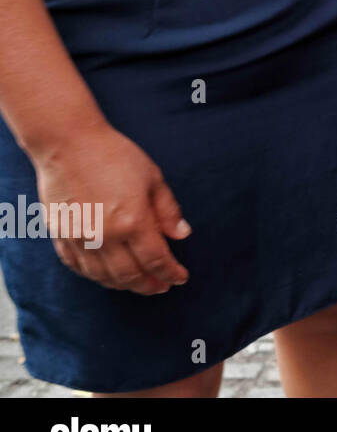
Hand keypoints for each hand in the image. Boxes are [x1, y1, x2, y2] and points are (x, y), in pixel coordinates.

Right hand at [33, 122, 190, 294]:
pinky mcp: (61, 236)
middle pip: (131, 275)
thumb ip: (168, 210)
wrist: (68, 145)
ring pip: (104, 277)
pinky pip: (79, 267)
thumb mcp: (153, 178)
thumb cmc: (114, 156)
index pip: (156, 260)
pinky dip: (96, 277)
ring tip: (139, 284)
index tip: (180, 278)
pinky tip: (107, 276)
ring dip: (124, 285)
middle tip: (161, 287)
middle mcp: (106, 236)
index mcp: (133, 221)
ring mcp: (80, 239)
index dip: (171, 273)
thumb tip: (182, 235)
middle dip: (150, 285)